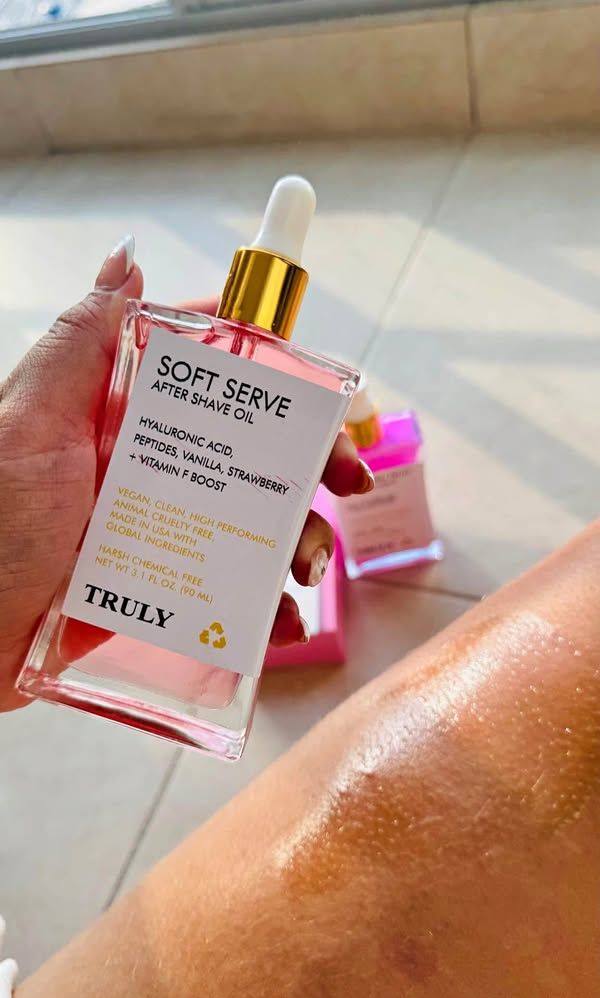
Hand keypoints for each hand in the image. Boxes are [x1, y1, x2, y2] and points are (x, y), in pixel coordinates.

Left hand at [0, 238, 372, 710]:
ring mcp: (162, 537)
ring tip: (308, 569)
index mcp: (124, 420)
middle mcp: (151, 472)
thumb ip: (79, 343)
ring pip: (255, 528)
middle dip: (313, 464)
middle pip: (254, 455)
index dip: (275, 378)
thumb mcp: (28, 420)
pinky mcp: (165, 598)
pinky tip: (283, 622)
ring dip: (301, 542)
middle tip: (350, 480)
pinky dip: (269, 611)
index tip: (322, 387)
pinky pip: (231, 598)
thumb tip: (127, 260)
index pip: (215, 382)